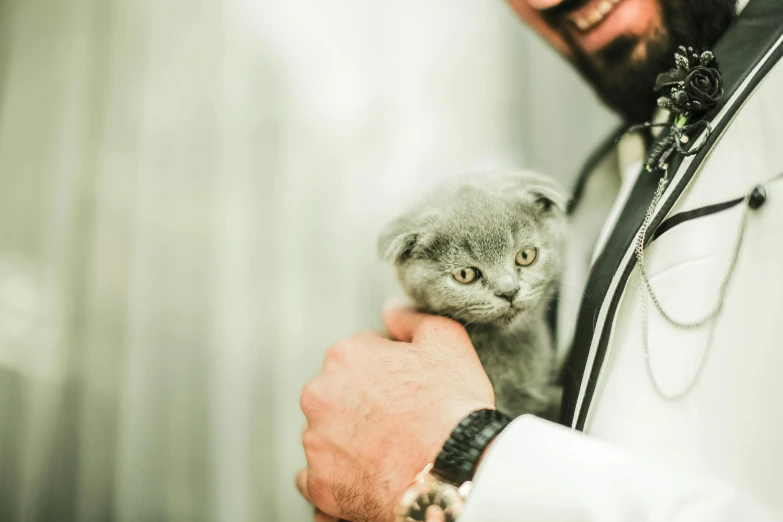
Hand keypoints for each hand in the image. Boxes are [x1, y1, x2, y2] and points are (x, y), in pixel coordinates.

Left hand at [297, 300, 494, 521]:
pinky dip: (337, 478)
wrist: (456, 474)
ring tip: (389, 454)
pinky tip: (367, 478)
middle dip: (362, 405)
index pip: (359, 356)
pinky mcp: (319, 484)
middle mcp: (320, 395)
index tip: (409, 390)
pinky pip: (317, 478)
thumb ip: (411, 318)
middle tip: (400, 423)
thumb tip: (390, 310)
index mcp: (345, 356)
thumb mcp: (446, 341)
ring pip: (327, 435)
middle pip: (338, 395)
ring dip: (349, 441)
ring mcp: (316, 442)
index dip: (388, 372)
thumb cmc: (453, 408)